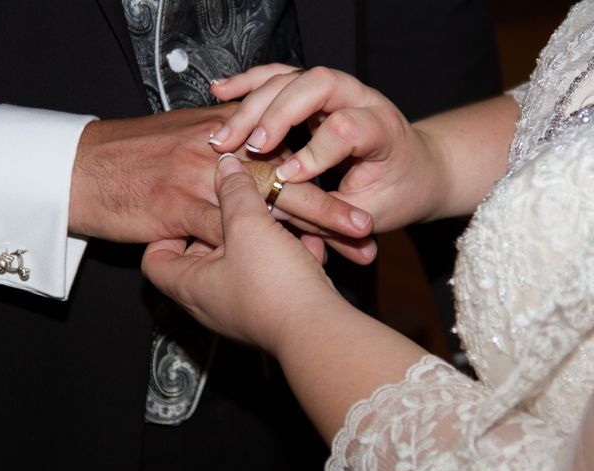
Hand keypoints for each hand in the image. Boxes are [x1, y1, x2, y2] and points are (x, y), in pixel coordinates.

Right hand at [68, 103, 374, 260]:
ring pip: (270, 203)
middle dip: (330, 204)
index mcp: (222, 129)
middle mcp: (216, 148)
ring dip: (315, 226)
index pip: (284, 149)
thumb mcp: (183, 138)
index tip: (351, 194)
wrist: (81, 168)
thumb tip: (250, 156)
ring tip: (353, 244)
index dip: (318, 173)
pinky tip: (294, 263)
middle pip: (287, 177)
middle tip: (366, 227)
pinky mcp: (180, 205)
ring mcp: (199, 176)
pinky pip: (231, 229)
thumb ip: (221, 143)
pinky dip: (264, 249)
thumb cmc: (132, 157)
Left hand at [141, 154, 343, 355]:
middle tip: (240, 208)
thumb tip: (226, 164)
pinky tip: (309, 245)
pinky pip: (273, 277)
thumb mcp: (248, 225)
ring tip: (280, 223)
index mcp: (190, 285)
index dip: (166, 232)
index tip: (188, 212)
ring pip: (245, 264)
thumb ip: (234, 191)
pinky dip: (288, 259)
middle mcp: (210, 301)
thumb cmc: (272, 284)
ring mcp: (242, 309)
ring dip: (263, 241)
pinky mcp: (274, 311)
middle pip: (204, 257)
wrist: (318, 330)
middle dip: (225, 229)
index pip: (155, 259)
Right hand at [209, 65, 450, 230]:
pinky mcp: (315, 92)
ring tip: (223, 135)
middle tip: (250, 146)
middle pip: (316, 84)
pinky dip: (248, 83)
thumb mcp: (373, 213)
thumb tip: (291, 225)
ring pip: (290, 77)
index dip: (314, 153)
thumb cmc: (399, 192)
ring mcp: (337, 89)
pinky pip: (278, 76)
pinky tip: (221, 92)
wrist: (418, 167)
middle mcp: (361, 98)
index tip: (287, 178)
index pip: (347, 126)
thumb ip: (335, 217)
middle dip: (277, 113)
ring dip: (252, 102)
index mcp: (384, 128)